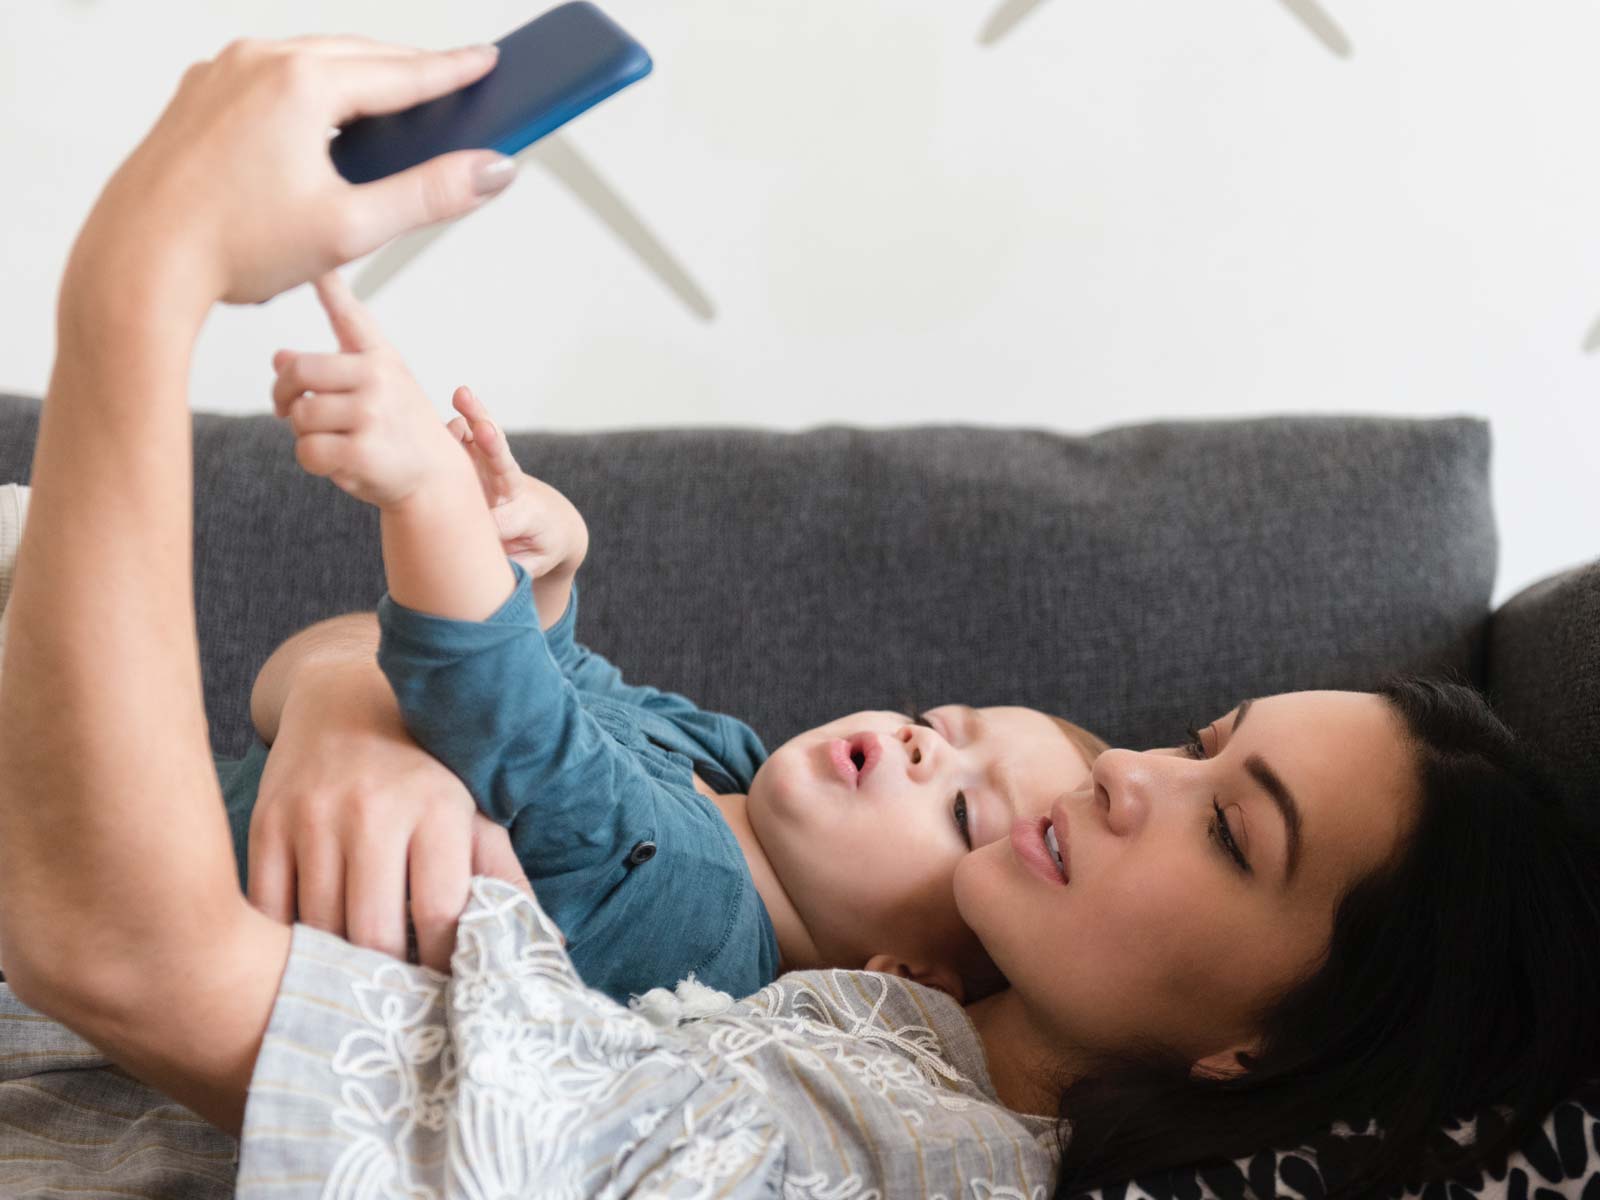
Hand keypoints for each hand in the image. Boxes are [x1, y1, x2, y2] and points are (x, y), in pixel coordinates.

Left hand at [67, 36, 515, 307]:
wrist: (139, 261)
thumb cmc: (232, 248)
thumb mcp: (352, 228)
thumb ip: (431, 195)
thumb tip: (492, 170)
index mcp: (300, 83)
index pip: (402, 72)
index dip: (453, 70)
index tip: (487, 61)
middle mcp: (257, 62)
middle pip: (357, 55)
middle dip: (407, 67)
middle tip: (449, 76)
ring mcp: (221, 72)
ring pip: (310, 59)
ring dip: (356, 73)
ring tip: (391, 96)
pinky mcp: (198, 94)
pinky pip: (269, 74)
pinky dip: (309, 84)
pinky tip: (321, 115)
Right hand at [248, 662, 541, 970]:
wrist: (343, 698)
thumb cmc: (423, 767)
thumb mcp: (473, 808)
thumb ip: (503, 876)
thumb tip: (546, 945)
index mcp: (436, 806)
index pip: (439, 913)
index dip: (443, 965)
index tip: (447, 988)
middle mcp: (371, 809)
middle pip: (373, 933)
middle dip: (389, 977)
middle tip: (399, 997)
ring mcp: (312, 817)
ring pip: (318, 930)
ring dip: (338, 966)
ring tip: (359, 982)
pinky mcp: (266, 824)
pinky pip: (267, 911)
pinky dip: (285, 943)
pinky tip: (308, 954)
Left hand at [272, 270, 463, 508]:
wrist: (435, 480)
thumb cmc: (398, 433)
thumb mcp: (372, 392)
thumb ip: (328, 372)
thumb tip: (279, 357)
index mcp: (380, 358)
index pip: (349, 314)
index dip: (329, 284)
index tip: (314, 259)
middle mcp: (378, 378)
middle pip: (299, 371)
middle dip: (283, 394)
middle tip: (285, 410)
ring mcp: (372, 414)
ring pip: (300, 416)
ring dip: (303, 434)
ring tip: (330, 440)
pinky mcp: (363, 451)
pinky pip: (307, 450)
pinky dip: (312, 461)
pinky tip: (336, 462)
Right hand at [445, 386, 590, 580]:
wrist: (556, 521)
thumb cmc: (542, 547)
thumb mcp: (534, 562)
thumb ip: (516, 562)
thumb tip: (491, 555)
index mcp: (527, 513)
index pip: (500, 520)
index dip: (490, 528)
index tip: (483, 532)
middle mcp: (511, 485)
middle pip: (501, 462)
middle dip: (491, 445)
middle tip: (483, 428)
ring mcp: (495, 467)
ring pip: (487, 438)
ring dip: (476, 416)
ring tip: (463, 395)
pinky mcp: (482, 457)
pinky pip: (471, 433)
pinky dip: (461, 419)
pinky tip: (457, 402)